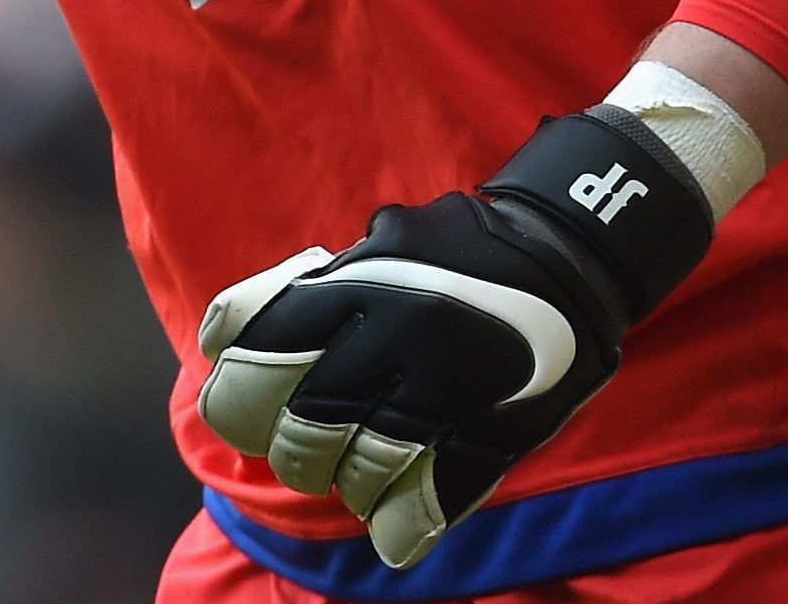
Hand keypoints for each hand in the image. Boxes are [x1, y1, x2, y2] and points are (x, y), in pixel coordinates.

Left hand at [195, 110, 719, 567]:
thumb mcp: (364, 251)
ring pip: (366, 467)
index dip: (234, 393)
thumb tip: (222, 339)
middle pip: (303, 424)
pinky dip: (406, 524)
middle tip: (297, 456)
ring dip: (349, 488)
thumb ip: (296, 294)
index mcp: (350, 283)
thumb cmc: (444, 255)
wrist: (565, 253)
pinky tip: (394, 536)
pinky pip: (440, 491)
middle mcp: (395, 328)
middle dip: (289, 453)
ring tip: (351, 483)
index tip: (244, 408)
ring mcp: (451, 380)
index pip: (254, 354)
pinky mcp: (502, 423)